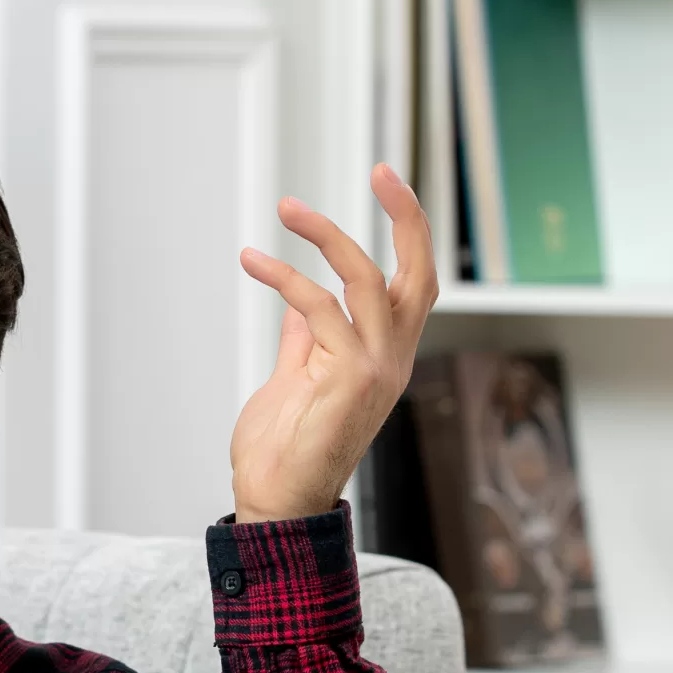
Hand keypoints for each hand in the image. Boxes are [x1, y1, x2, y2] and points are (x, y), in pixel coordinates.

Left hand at [229, 165, 437, 523]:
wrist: (276, 503)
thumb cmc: (283, 449)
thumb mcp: (295, 378)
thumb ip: (304, 338)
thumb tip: (300, 301)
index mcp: (385, 356)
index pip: (412, 284)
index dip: (407, 233)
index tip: (386, 182)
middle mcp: (392, 359)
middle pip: (418, 275)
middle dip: (407, 218)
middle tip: (383, 169)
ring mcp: (377, 369)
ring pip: (366, 281)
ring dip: (326, 236)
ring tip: (288, 208)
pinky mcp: (350, 378)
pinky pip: (320, 308)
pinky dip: (285, 277)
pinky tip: (253, 260)